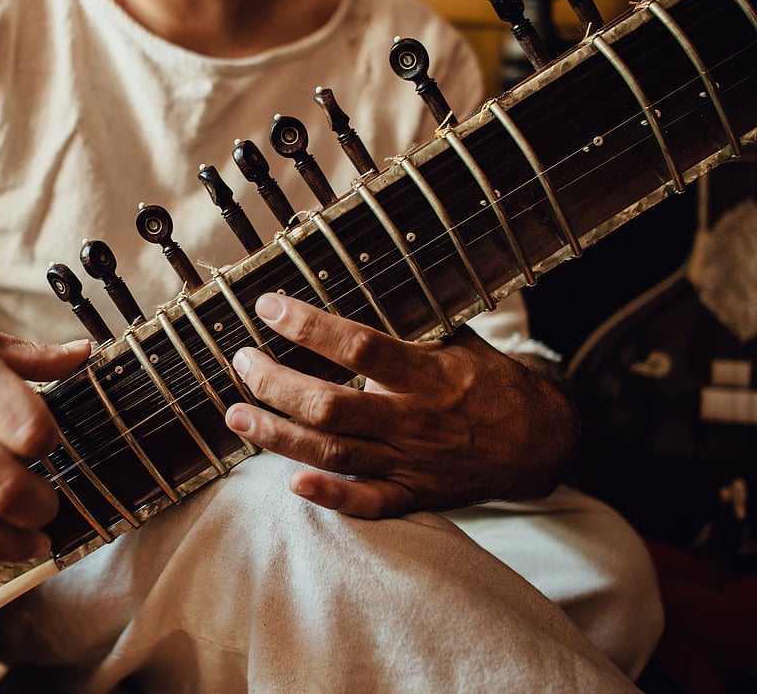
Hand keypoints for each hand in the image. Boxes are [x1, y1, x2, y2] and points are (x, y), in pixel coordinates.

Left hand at [224, 293, 576, 517]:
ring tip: (237, 416)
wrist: (539, 444)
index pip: (359, 346)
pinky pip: (368, 502)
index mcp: (428, 373)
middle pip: (332, 405)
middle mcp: (415, 419)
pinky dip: (331, 497)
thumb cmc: (490, 382)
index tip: (268, 306)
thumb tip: (363, 273)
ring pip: (336, 452)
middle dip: (277, 385)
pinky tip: (293, 482)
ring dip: (279, 436)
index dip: (309, 326)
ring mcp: (412, 461)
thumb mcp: (460, 339)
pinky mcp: (414, 494)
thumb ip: (413, 320)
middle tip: (243, 362)